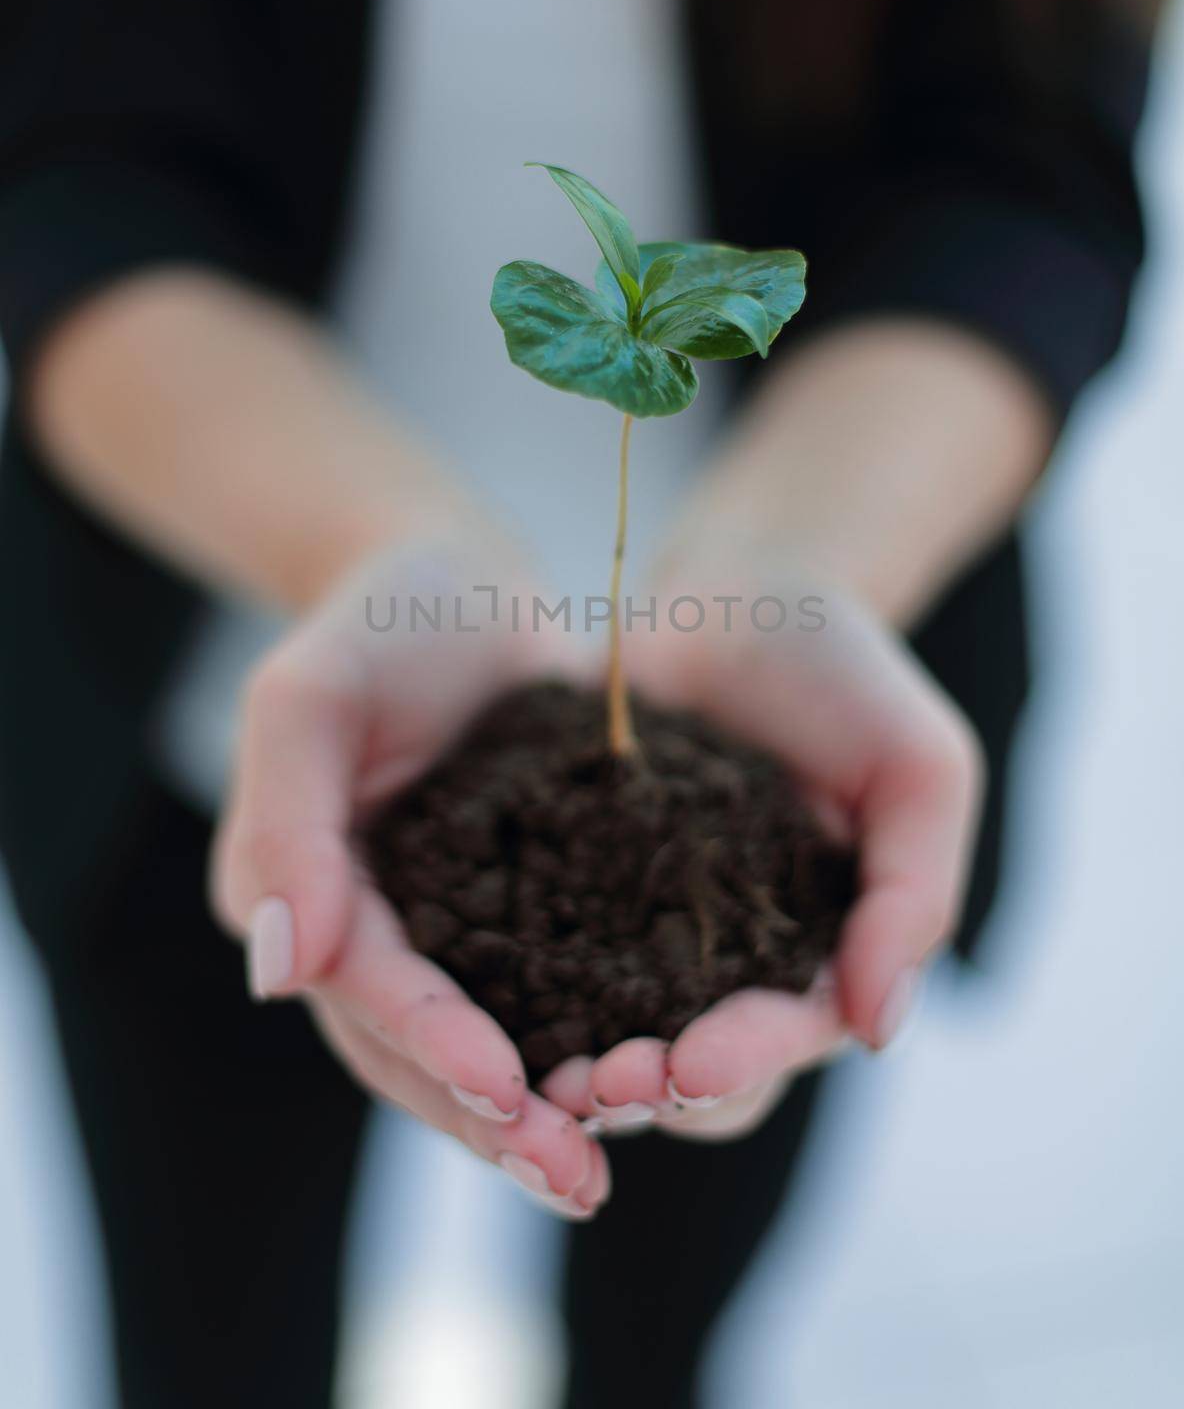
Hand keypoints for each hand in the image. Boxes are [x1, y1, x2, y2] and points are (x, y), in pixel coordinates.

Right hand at [211, 532, 610, 1217]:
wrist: (458, 581)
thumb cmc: (374, 622)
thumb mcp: (311, 697)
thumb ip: (286, 822)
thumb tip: (279, 975)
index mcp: (307, 894)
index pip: (366, 989)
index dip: (431, 1043)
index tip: (507, 1089)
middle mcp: (373, 931)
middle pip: (422, 1051)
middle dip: (494, 1121)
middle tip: (578, 1180)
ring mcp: (448, 927)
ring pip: (488, 1044)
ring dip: (543, 1113)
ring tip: (611, 1164)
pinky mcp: (522, 907)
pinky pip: (552, 992)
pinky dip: (591, 1043)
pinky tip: (658, 1080)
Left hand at [543, 553, 982, 1141]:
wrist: (739, 594)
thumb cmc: (846, 673)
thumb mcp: (919, 769)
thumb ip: (914, 894)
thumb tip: (877, 1031)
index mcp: (823, 952)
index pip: (789, 1036)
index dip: (742, 1061)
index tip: (689, 1065)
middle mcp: (733, 963)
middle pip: (698, 1071)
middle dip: (650, 1090)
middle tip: (594, 1087)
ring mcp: (649, 931)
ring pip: (616, 1038)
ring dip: (578, 1069)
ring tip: (536, 1073)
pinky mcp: (576, 887)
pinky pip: (545, 957)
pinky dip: (520, 994)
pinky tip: (478, 1004)